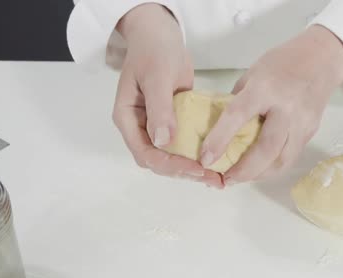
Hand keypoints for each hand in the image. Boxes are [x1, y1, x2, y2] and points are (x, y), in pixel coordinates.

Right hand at [113, 4, 222, 187]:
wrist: (160, 35)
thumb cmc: (154, 50)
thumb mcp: (158, 77)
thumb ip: (159, 108)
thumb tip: (162, 141)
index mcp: (127, 118)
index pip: (144, 153)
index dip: (168, 165)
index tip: (194, 168)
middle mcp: (139, 127)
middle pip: (157, 160)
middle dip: (183, 172)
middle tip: (211, 178)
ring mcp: (155, 126)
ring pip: (170, 156)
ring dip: (191, 167)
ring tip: (215, 175)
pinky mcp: (171, 122)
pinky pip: (182, 144)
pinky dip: (196, 153)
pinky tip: (215, 159)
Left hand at [200, 25, 342, 184]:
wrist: (322, 58)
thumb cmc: (282, 63)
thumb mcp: (252, 75)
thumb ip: (237, 102)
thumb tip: (219, 129)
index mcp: (265, 88)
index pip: (237, 116)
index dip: (219, 140)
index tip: (206, 158)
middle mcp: (286, 107)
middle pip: (266, 148)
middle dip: (244, 170)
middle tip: (227, 179)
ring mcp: (302, 122)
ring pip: (282, 159)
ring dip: (259, 174)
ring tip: (242, 178)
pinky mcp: (311, 131)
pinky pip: (291, 156)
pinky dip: (273, 167)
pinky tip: (260, 169)